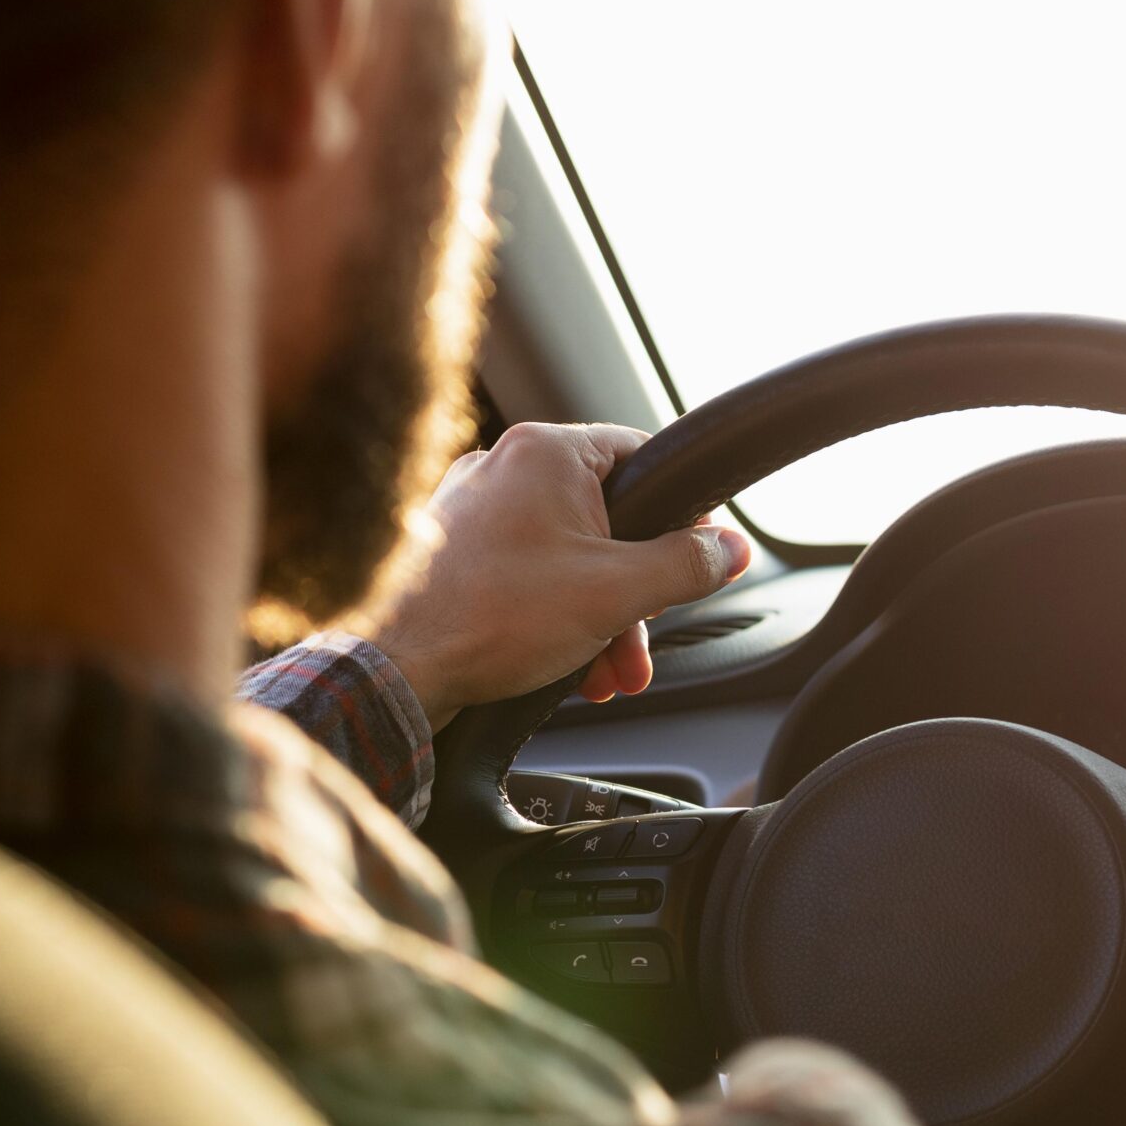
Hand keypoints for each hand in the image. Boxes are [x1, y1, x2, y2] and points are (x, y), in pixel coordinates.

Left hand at [364, 423, 751, 728]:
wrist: (394, 667)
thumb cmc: (491, 617)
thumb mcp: (617, 593)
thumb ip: (687, 565)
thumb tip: (731, 549)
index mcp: (547, 453)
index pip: (644, 455)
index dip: (683, 512)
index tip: (699, 554)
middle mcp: (506, 466)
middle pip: (609, 519)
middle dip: (636, 594)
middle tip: (643, 641)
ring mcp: (474, 507)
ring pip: (569, 554)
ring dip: (600, 616)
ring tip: (606, 672)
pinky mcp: (454, 549)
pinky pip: (528, 573)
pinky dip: (555, 614)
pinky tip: (564, 664)